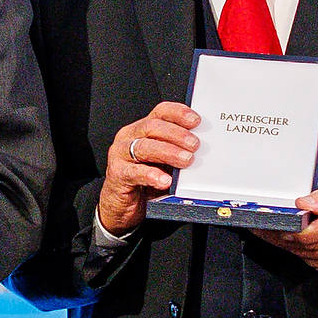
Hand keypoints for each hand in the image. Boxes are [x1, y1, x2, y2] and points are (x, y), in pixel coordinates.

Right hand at [94, 103, 199, 236]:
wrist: (122, 205)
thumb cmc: (144, 180)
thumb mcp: (164, 162)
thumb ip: (177, 152)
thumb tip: (200, 150)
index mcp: (142, 129)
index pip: (160, 112)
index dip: (178, 113)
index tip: (195, 121)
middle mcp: (129, 137)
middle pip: (152, 127)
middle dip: (176, 134)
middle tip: (194, 145)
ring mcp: (120, 154)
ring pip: (143, 146)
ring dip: (168, 152)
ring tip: (185, 160)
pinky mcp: (117, 173)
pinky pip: (135, 172)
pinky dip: (152, 175)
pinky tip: (165, 180)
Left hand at [253, 179, 317, 271]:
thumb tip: (303, 204)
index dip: (303, 230)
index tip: (283, 225)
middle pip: (312, 243)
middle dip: (284, 235)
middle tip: (262, 226)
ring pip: (306, 253)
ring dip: (284, 243)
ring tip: (267, 231)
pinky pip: (309, 259)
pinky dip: (294, 249)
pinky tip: (283, 239)